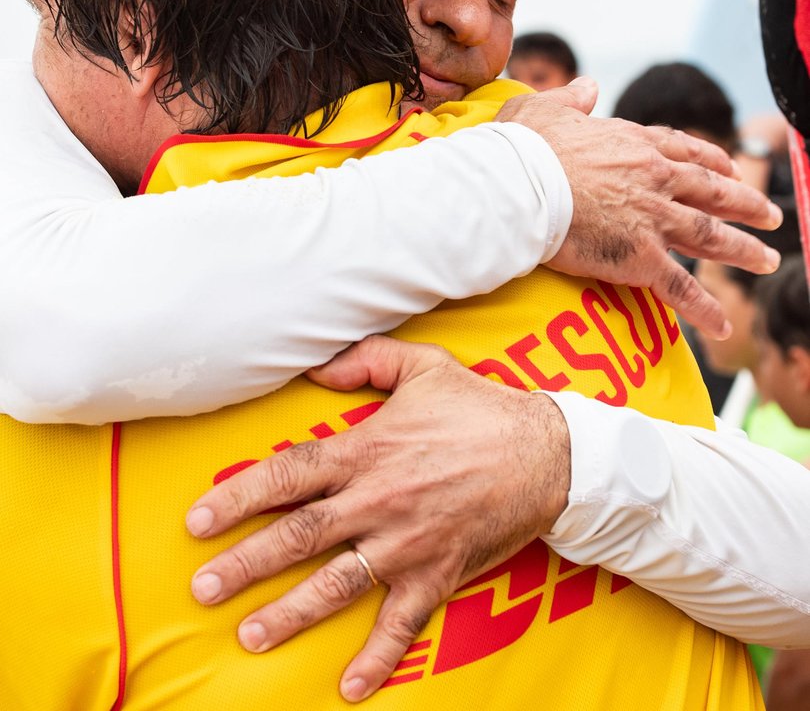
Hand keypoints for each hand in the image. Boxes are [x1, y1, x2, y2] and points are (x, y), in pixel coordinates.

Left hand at [186, 335, 569, 701]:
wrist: (547, 452)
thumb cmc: (479, 407)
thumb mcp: (423, 366)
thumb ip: (366, 360)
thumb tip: (316, 367)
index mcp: (367, 450)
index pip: (287, 474)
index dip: (237, 496)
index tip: (197, 519)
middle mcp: (377, 501)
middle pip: (297, 537)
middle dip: (244, 564)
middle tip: (202, 587)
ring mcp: (407, 543)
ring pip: (335, 585)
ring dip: (288, 614)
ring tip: (248, 635)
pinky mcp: (438, 573)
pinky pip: (402, 624)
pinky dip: (377, 659)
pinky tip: (349, 688)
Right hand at [496, 78, 782, 338]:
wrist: (519, 185)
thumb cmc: (522, 147)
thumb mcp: (544, 106)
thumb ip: (572, 98)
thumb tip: (588, 86)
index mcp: (634, 143)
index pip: (684, 151)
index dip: (712, 161)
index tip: (731, 169)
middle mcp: (654, 178)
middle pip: (712, 191)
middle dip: (745, 204)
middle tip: (770, 216)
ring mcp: (653, 218)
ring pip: (710, 236)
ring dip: (743, 250)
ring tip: (766, 261)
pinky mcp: (641, 257)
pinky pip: (681, 287)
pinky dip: (704, 309)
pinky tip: (722, 326)